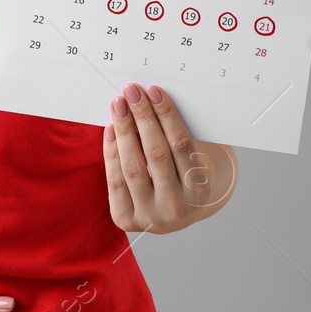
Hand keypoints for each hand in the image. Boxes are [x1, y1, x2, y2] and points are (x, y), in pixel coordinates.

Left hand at [105, 82, 236, 233]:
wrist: (176, 216)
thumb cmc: (185, 178)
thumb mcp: (194, 161)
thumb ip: (179, 137)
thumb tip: (153, 100)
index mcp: (199, 192)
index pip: (181, 146)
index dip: (166, 116)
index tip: (154, 92)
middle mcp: (175, 207)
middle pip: (156, 154)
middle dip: (142, 117)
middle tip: (132, 92)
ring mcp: (149, 217)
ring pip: (133, 167)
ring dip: (124, 131)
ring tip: (119, 106)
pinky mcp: (126, 219)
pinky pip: (115, 181)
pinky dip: (111, 152)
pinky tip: (111, 130)